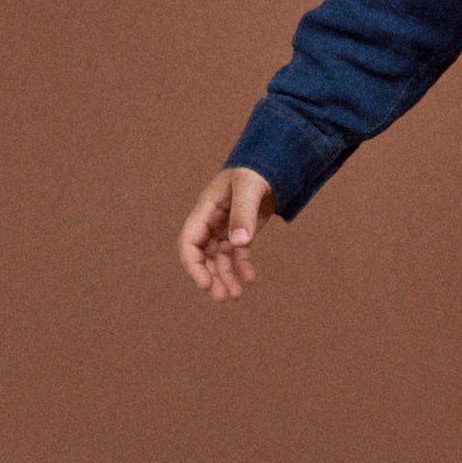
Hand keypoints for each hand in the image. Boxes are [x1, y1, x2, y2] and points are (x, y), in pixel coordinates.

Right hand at [179, 167, 277, 298]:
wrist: (272, 165)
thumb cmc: (256, 171)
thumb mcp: (250, 187)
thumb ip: (244, 213)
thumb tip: (240, 243)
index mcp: (205, 210)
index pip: (190, 241)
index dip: (194, 264)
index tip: (204, 284)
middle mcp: (211, 221)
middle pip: (203, 255)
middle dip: (210, 276)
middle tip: (222, 297)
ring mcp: (225, 227)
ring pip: (220, 258)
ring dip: (225, 276)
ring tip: (235, 296)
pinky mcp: (241, 231)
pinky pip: (237, 253)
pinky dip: (242, 266)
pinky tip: (250, 279)